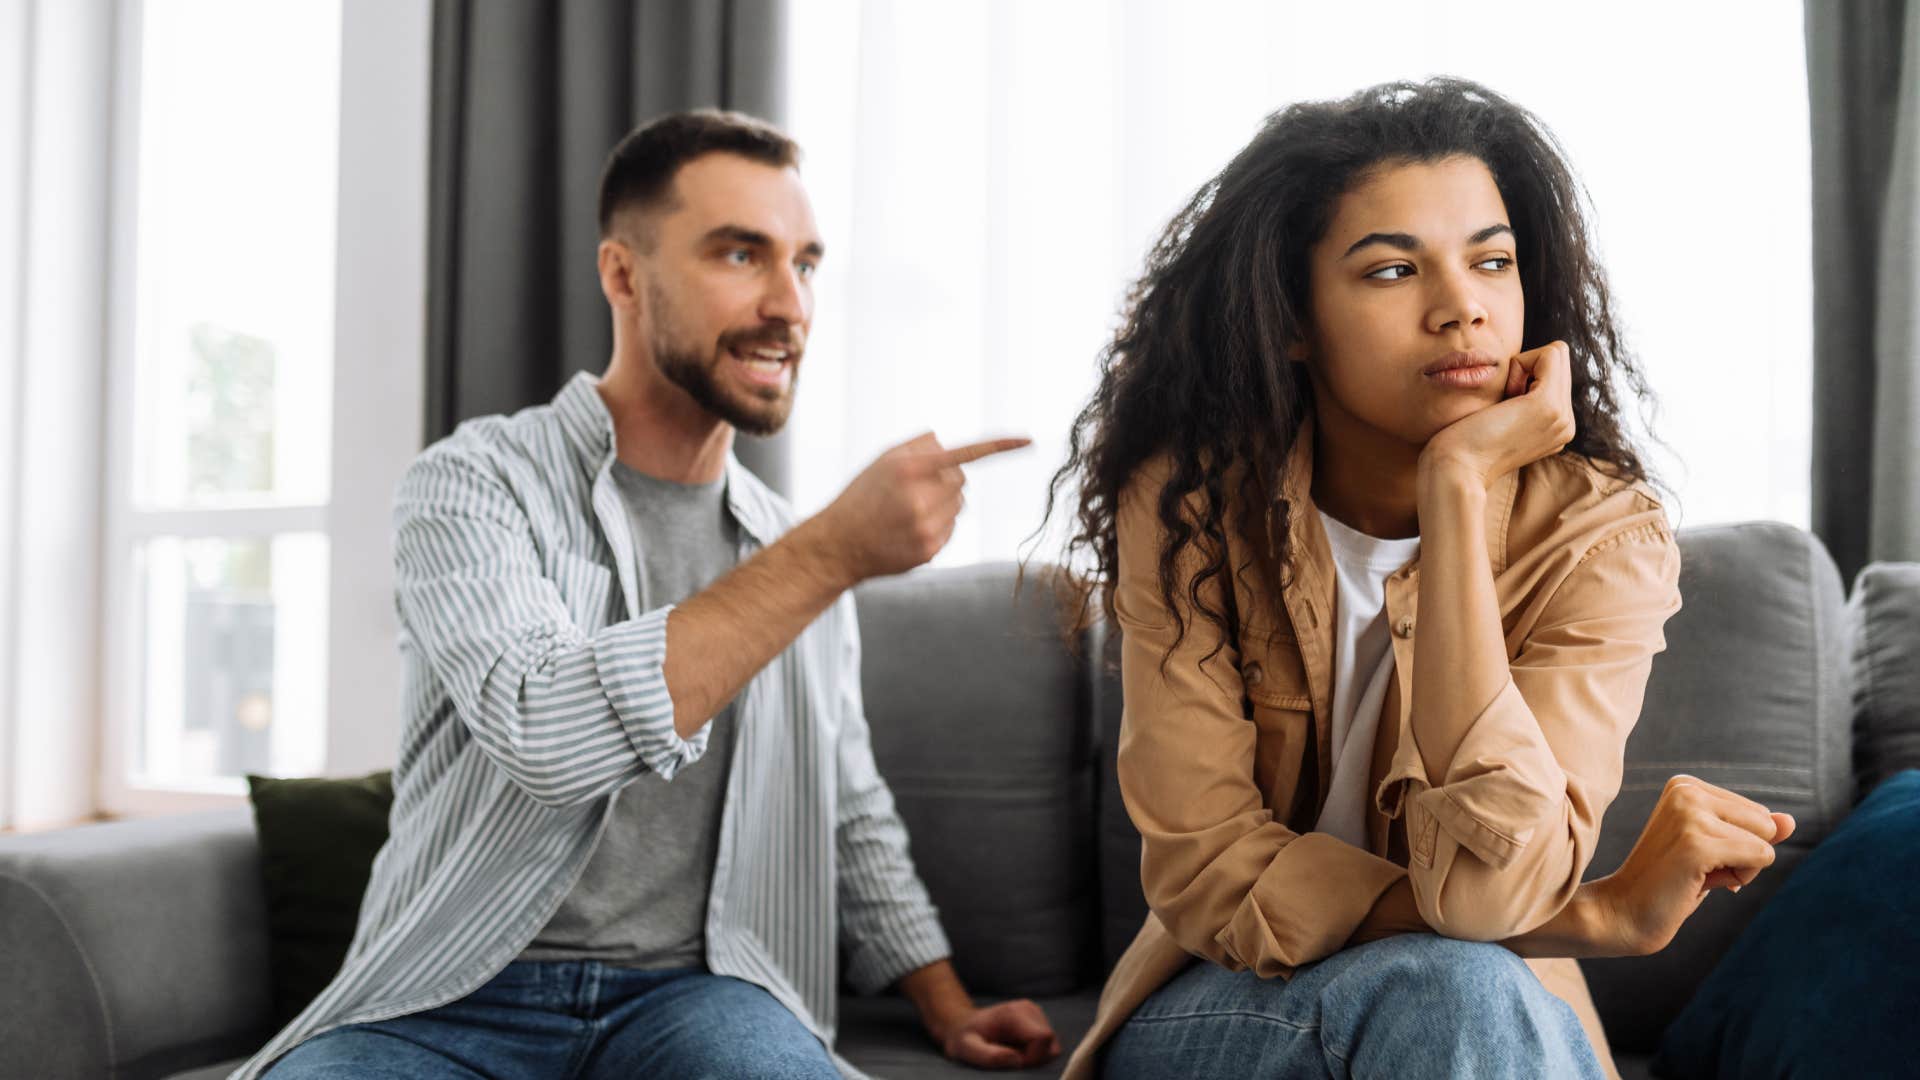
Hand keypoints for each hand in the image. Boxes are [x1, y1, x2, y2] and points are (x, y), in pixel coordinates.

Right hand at [811, 432, 1029, 582]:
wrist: (838, 544)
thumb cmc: (863, 495)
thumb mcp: (883, 460)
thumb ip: (919, 446)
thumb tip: (950, 446)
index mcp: (908, 468)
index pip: (964, 454)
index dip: (1000, 446)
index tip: (1030, 441)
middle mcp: (920, 497)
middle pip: (962, 480)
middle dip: (947, 479)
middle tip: (917, 488)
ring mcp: (926, 526)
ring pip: (960, 505)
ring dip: (944, 503)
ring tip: (910, 510)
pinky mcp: (930, 549)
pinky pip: (952, 528)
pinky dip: (939, 525)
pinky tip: (911, 529)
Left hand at [938, 999, 1060, 1069]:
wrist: (962, 1025)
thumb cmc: (963, 1038)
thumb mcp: (967, 1049)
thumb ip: (989, 1056)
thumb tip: (1017, 1060)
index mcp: (1014, 1013)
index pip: (1044, 1038)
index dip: (1032, 1057)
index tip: (1012, 1061)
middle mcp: (1029, 1009)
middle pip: (1051, 1043)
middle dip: (1034, 1058)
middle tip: (1009, 1058)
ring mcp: (1035, 1013)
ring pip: (1051, 1045)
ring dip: (1034, 1056)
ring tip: (1010, 1052)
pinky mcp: (1037, 1020)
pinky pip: (1047, 1044)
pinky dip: (1034, 1052)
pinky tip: (1015, 1048)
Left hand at [1418, 340, 1575, 489]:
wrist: (1456, 471)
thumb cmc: (1464, 442)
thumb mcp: (1502, 418)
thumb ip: (1522, 397)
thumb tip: (1526, 366)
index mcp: (1558, 426)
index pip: (1557, 371)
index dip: (1525, 374)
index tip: (1502, 405)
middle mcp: (1567, 423)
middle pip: (1560, 359)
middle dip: (1526, 367)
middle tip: (1502, 402)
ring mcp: (1562, 416)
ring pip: (1556, 354)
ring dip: (1521, 368)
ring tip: (1503, 405)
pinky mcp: (1549, 405)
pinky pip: (1550, 354)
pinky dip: (1520, 365)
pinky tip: (1504, 399)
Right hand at [1589, 774, 1794, 956]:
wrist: (1624, 912)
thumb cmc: (1670, 883)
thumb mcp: (1717, 849)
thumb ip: (1755, 831)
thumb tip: (1790, 821)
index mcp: (1686, 785)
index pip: (1757, 813)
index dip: (1738, 844)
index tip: (1696, 856)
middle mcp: (1686, 790)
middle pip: (1766, 824)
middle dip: (1745, 855)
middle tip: (1697, 869)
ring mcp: (1689, 815)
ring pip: (1766, 842)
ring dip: (1742, 870)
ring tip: (1694, 876)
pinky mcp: (1697, 843)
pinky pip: (1761, 857)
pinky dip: (1739, 880)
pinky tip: (1698, 883)